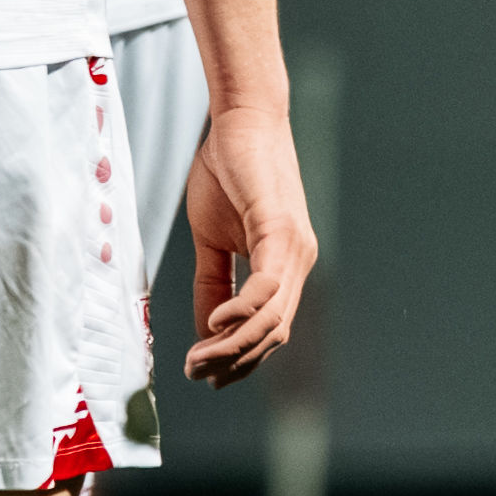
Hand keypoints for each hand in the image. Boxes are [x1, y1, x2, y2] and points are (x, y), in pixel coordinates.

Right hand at [174, 102, 318, 383]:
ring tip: (199, 359)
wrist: (240, 119)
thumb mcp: (211, 238)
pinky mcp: (280, 230)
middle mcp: (299, 262)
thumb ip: (213, 283)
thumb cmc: (227, 171)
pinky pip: (267, 287)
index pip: (270, 329)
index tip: (206, 376)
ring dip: (235, 347)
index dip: (240, 359)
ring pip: (273, 318)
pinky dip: (242, 312)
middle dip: (235, 363)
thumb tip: (207, 329)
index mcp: (285, 266)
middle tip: (196, 375)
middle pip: (274, 334)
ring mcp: (295, 249)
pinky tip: (216, 325)